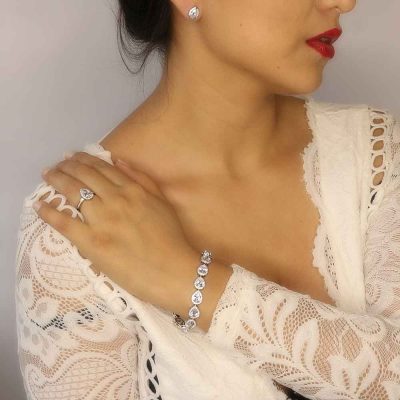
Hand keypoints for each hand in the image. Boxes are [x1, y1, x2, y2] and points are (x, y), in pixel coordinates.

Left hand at [34, 151, 198, 307]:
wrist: (172, 270)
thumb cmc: (171, 238)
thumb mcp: (162, 201)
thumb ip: (141, 179)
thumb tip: (118, 160)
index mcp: (133, 190)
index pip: (102, 168)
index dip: (84, 160)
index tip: (73, 157)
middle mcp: (115, 200)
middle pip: (83, 176)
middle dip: (66, 166)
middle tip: (56, 165)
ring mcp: (102, 220)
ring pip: (71, 193)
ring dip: (56, 180)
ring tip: (47, 176)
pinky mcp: (91, 242)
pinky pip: (64, 222)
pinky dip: (48, 211)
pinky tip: (39, 205)